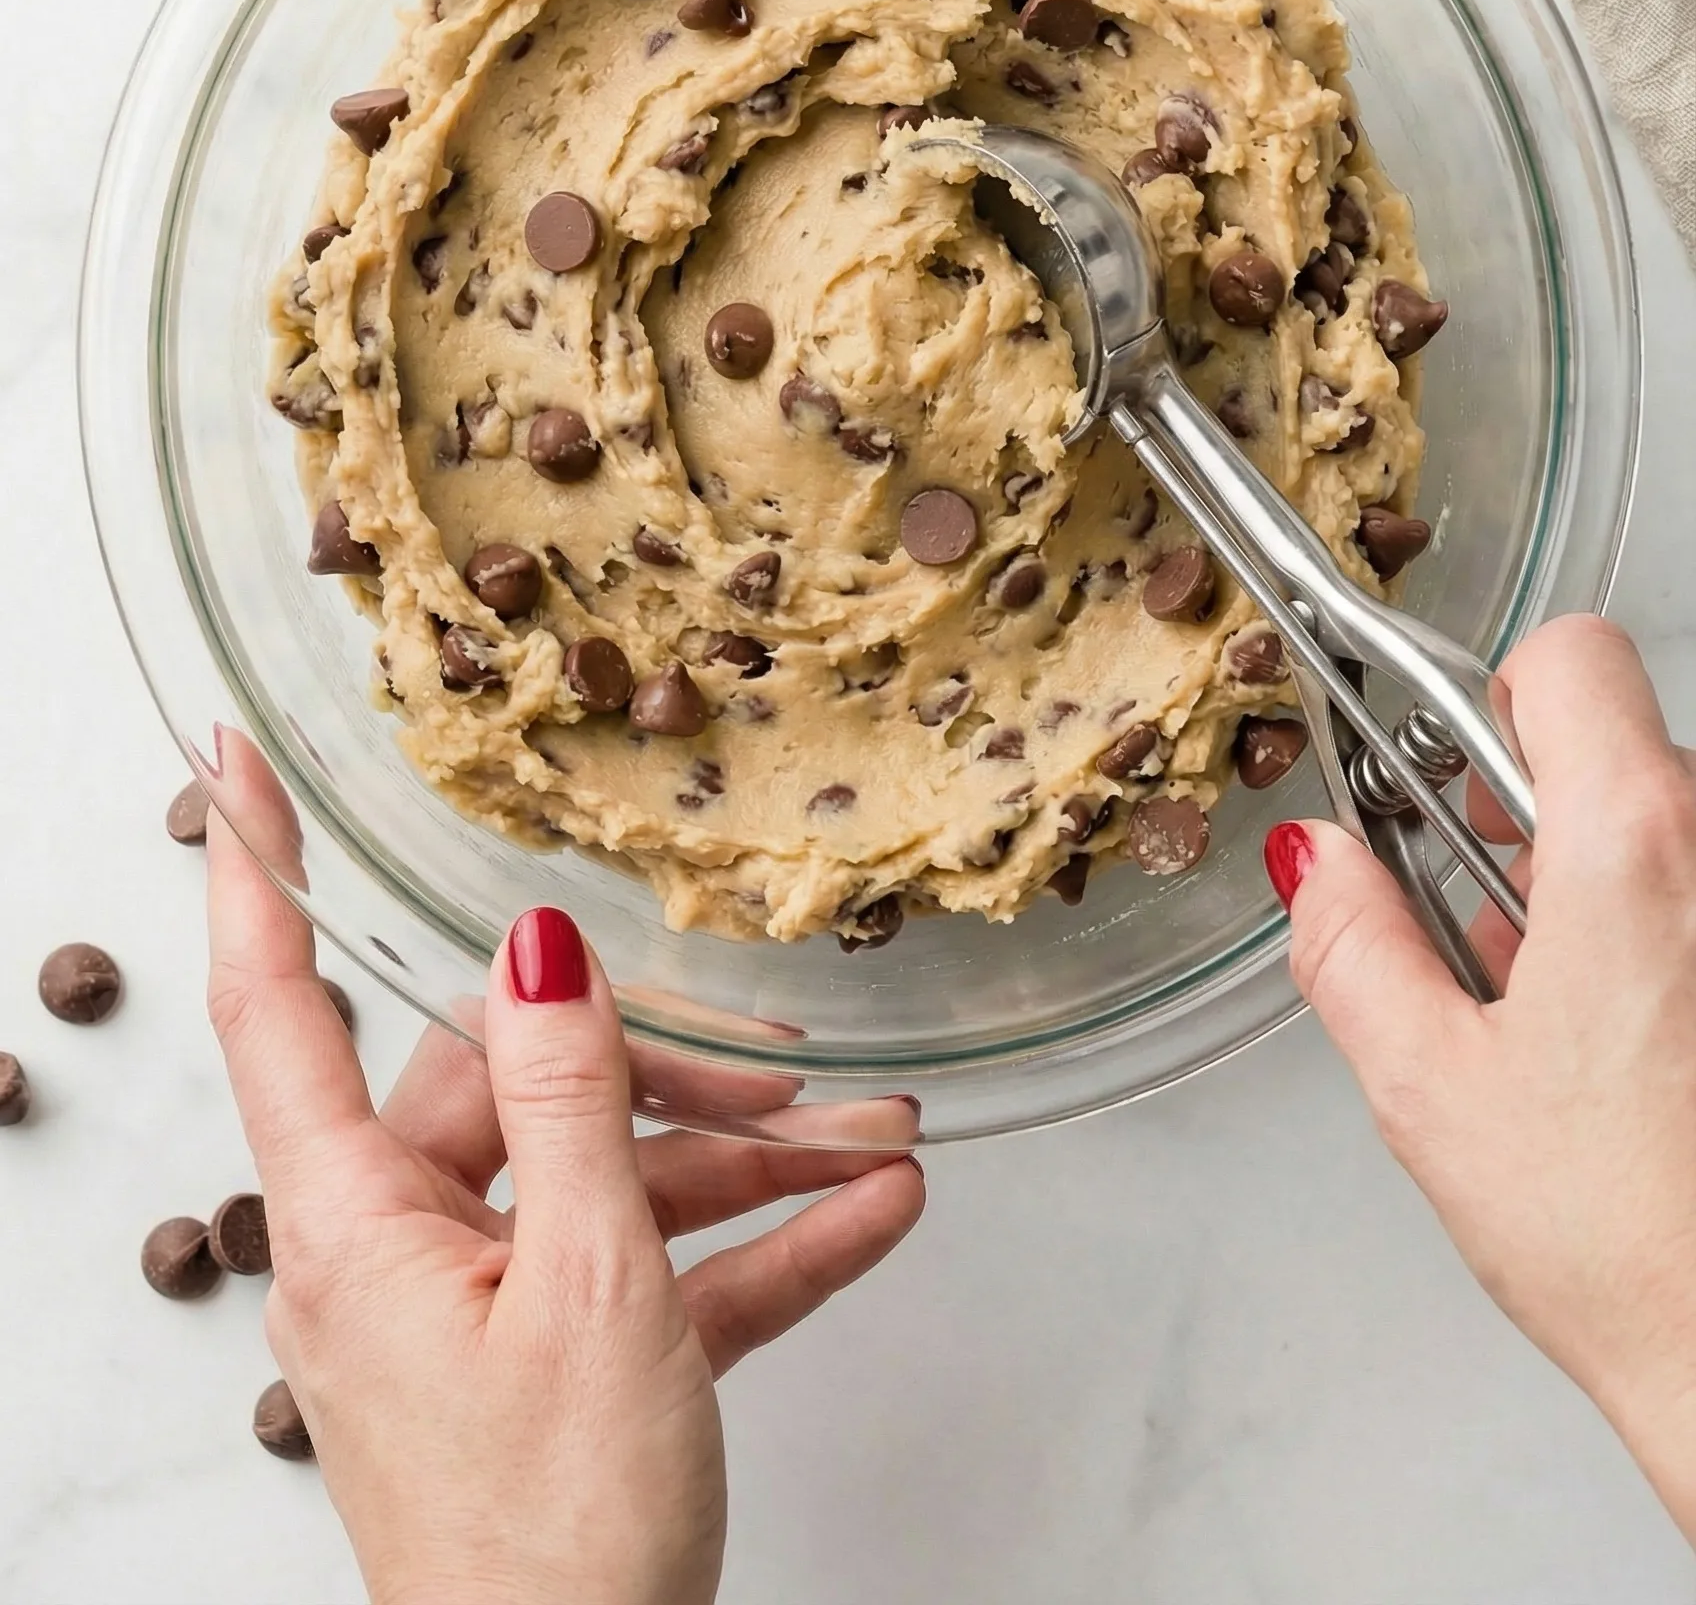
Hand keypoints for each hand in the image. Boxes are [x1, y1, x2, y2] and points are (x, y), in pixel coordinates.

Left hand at [205, 731, 923, 1604]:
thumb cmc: (553, 1545)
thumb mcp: (588, 1286)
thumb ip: (570, 1099)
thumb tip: (534, 945)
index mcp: (358, 1220)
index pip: (281, 1004)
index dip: (256, 870)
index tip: (231, 766)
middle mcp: (399, 1250)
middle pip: (515, 1092)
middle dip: (671, 1070)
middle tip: (791, 1060)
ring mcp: (475, 1313)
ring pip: (606, 1181)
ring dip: (747, 1164)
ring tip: (877, 1146)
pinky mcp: (551, 1371)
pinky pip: (652, 1273)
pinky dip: (751, 1248)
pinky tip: (863, 1218)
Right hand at [1268, 616, 1695, 1537]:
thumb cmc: (1637, 1249)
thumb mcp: (1431, 1089)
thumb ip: (1352, 944)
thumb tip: (1316, 868)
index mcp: (1634, 846)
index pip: (1571, 658)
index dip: (1493, 700)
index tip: (1451, 779)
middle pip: (1619, 749)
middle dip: (1532, 818)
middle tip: (1480, 920)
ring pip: (1668, 832)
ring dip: (1599, 887)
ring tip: (1550, 1010)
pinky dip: (1658, 939)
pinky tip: (1623, 1048)